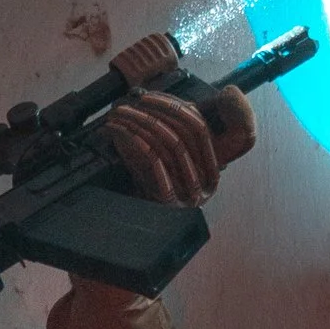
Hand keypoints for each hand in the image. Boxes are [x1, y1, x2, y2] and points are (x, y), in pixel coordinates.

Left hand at [108, 87, 254, 204]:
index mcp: (211, 170)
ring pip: (167, 144)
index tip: (150, 96)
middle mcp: (205, 182)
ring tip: (119, 114)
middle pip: (184, 133)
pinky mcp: (168, 201)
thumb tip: (153, 99)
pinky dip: (134, 140)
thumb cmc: (147, 192)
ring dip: (139, 122)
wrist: (136, 232)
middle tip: (132, 101)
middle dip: (155, 111)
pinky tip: (118, 131)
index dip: (175, 106)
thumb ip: (167, 136)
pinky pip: (153, 160)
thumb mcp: (162, 161)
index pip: (200, 127)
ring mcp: (189, 194)